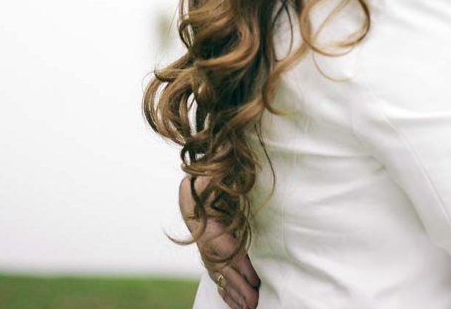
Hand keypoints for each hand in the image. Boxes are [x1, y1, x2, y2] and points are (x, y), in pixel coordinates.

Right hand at [180, 177, 259, 308]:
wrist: (196, 180)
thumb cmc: (208, 176)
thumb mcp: (211, 173)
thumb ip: (217, 172)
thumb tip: (228, 157)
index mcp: (200, 217)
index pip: (222, 246)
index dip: (238, 263)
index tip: (254, 278)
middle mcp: (201, 235)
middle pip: (220, 266)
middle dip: (238, 286)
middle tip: (254, 302)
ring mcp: (204, 245)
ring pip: (218, 274)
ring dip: (234, 293)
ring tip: (249, 307)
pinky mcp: (210, 252)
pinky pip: (217, 275)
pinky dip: (227, 291)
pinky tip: (238, 303)